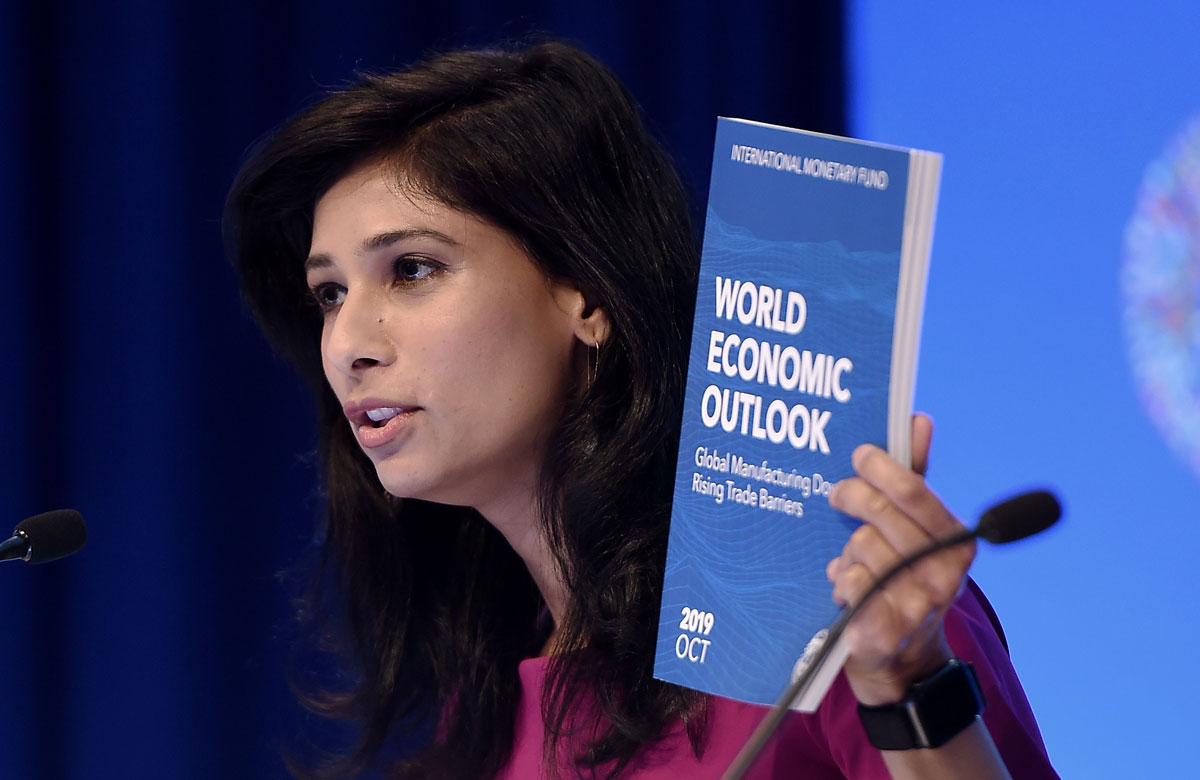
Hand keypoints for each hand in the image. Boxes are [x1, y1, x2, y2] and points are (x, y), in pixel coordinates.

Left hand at [825, 414, 974, 704]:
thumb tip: (918, 420)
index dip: (881, 467)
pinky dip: (841, 580)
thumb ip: (916, 474)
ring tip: (855, 561)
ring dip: (848, 551)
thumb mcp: (915, 527)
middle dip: (851, 497)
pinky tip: (847, 586)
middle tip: (838, 495)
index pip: (914, 490)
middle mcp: (943, 573)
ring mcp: (917, 605)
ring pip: (860, 547)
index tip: (860, 455)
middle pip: (879, 514)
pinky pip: (849, 582)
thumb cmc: (904, 576)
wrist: (900, 657)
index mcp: (956, 542)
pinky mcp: (885, 630)